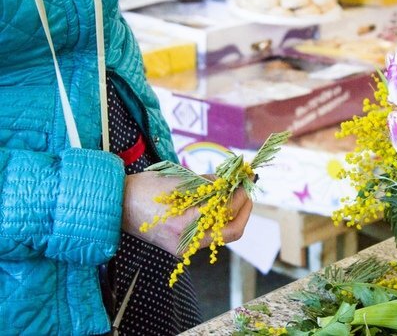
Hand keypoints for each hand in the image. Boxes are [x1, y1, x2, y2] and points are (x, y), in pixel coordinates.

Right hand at [122, 171, 252, 255]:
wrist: (117, 205)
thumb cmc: (146, 188)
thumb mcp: (179, 179)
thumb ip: (209, 183)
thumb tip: (231, 181)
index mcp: (186, 222)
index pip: (227, 211)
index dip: (241, 195)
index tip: (246, 181)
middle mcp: (187, 241)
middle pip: (232, 232)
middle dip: (244, 210)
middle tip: (247, 192)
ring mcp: (185, 248)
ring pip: (222, 235)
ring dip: (233, 215)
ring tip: (235, 195)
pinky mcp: (181, 248)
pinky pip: (209, 236)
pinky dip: (218, 220)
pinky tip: (219, 205)